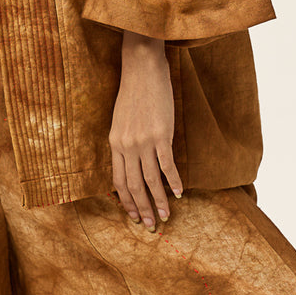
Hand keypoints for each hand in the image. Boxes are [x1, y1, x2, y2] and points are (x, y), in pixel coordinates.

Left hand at [110, 33, 182, 229]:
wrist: (142, 69)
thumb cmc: (133, 92)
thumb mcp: (121, 120)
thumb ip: (125, 142)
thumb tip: (132, 163)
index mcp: (114, 143)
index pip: (118, 181)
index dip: (127, 201)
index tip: (134, 215)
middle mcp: (126, 145)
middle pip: (133, 185)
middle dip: (142, 208)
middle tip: (151, 225)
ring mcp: (143, 141)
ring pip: (151, 180)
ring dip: (159, 201)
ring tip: (166, 216)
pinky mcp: (160, 134)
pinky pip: (167, 165)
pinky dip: (174, 181)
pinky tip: (180, 193)